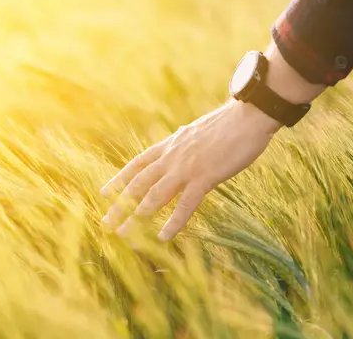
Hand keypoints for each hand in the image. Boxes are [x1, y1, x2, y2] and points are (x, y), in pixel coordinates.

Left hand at [100, 99, 281, 240]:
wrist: (247, 115)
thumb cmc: (228, 123)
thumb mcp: (197, 130)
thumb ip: (185, 139)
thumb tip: (179, 135)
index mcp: (171, 144)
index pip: (138, 164)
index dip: (119, 180)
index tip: (105, 194)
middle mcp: (172, 156)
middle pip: (139, 184)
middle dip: (120, 205)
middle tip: (106, 224)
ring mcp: (187, 167)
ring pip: (155, 195)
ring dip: (137, 216)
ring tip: (124, 235)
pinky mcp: (205, 177)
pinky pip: (185, 204)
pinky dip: (174, 222)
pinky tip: (164, 237)